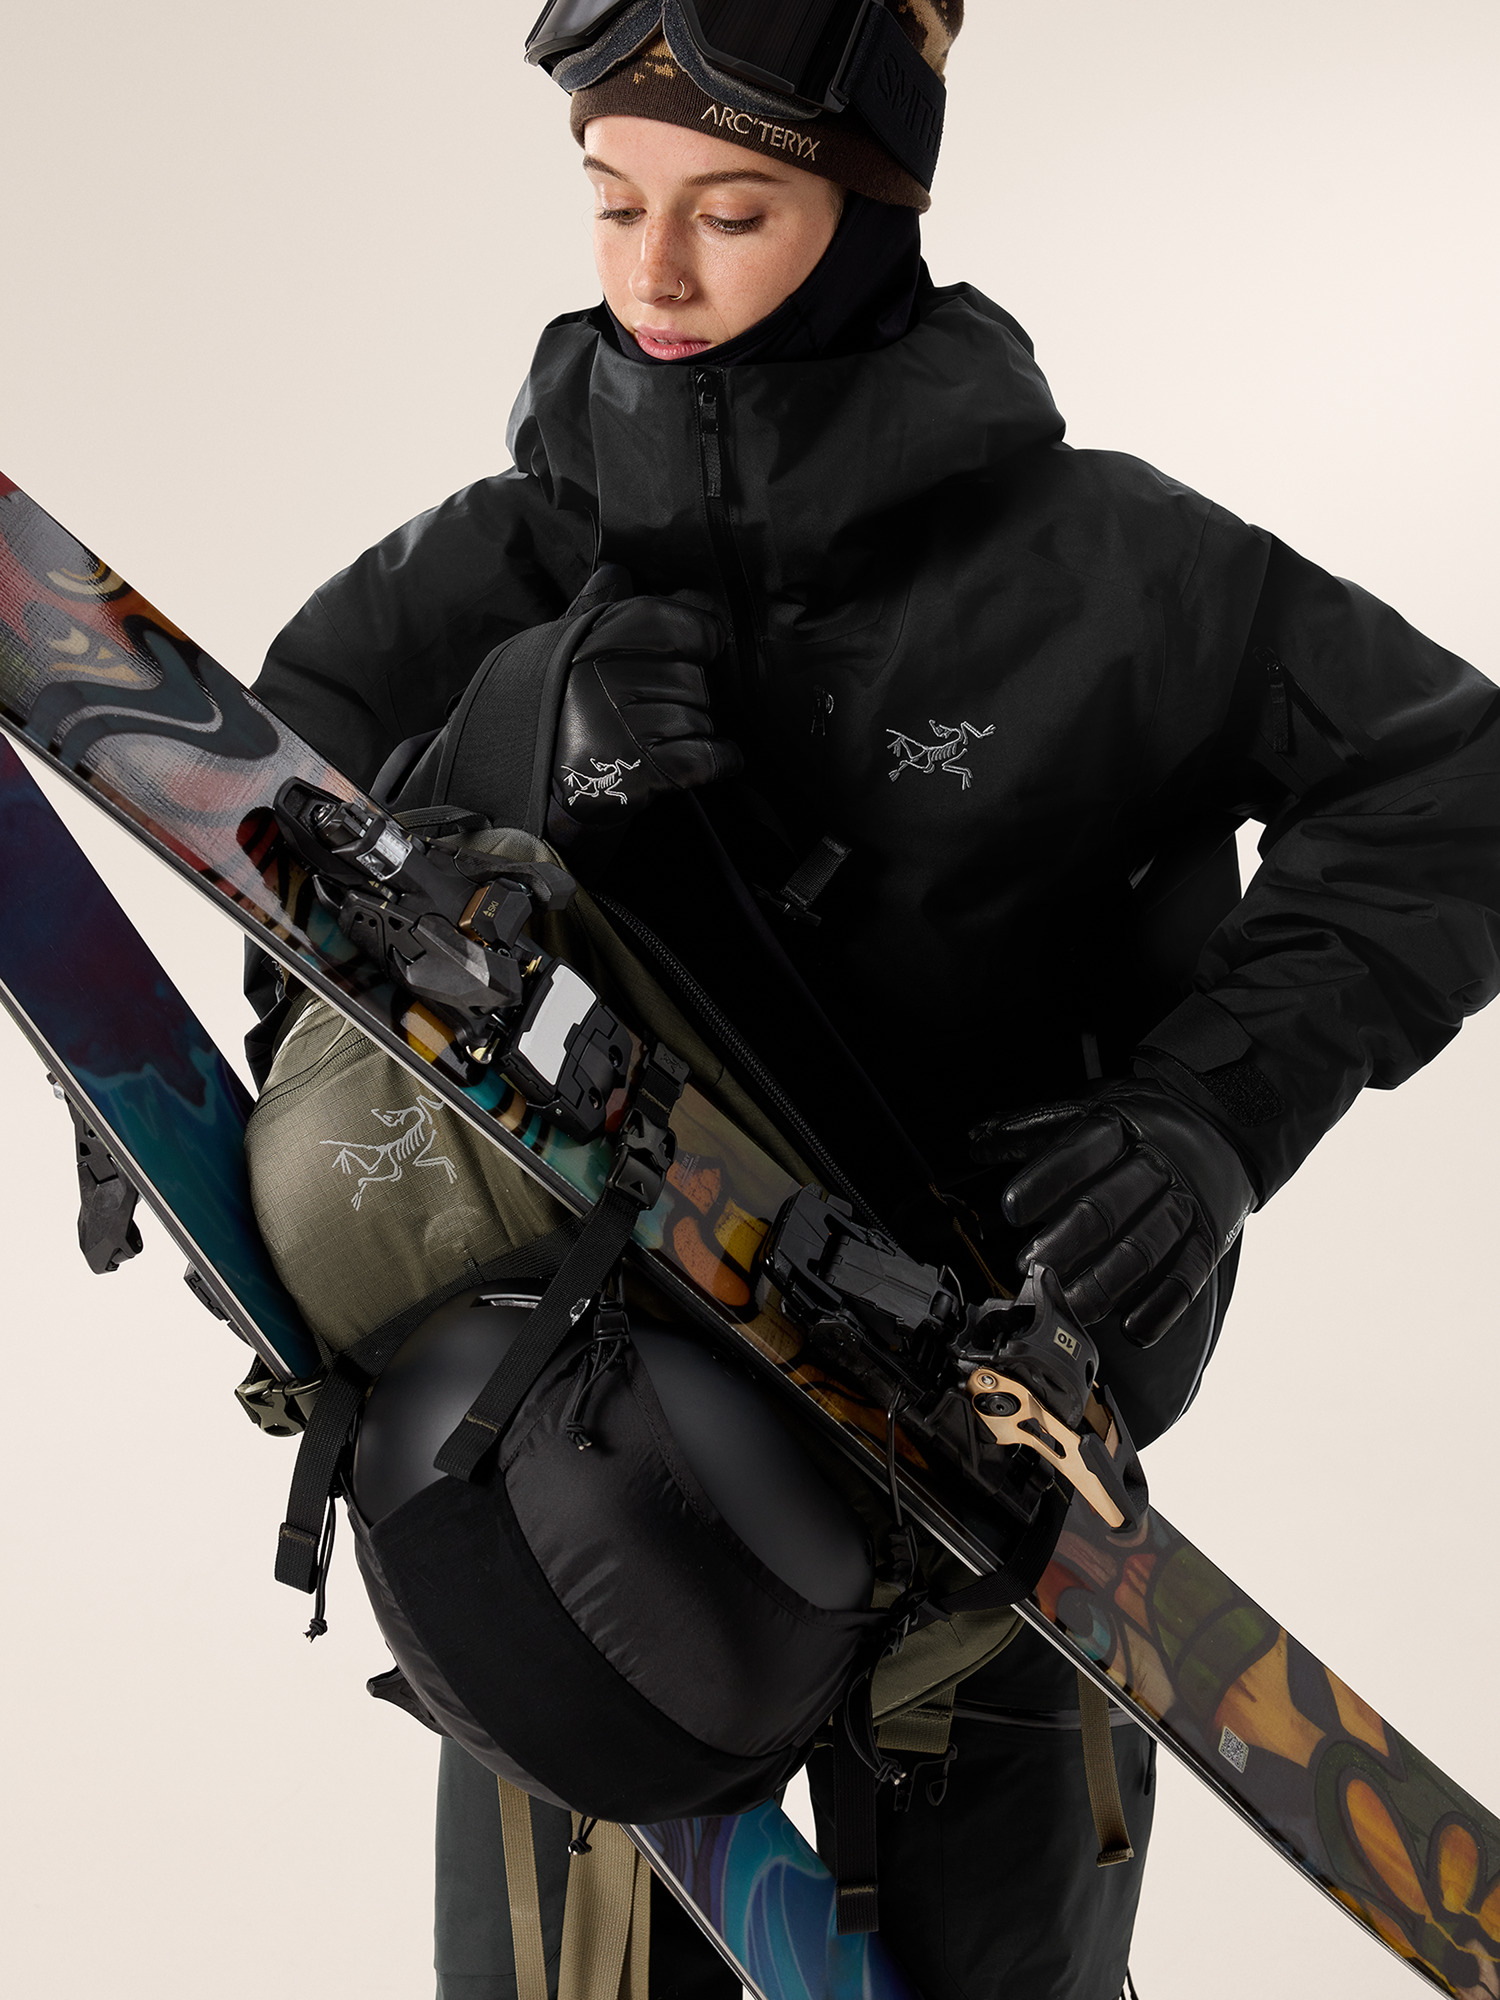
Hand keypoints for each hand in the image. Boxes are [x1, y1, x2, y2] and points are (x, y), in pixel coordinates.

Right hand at [547, 580, 735, 850]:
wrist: (535, 783)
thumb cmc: (561, 710)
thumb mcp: (569, 649)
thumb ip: (598, 608)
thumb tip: (615, 569)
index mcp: (600, 636)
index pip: (687, 625)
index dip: (699, 639)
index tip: (695, 650)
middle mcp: (610, 674)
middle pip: (696, 678)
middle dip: (687, 695)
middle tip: (654, 710)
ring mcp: (624, 723)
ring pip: (701, 717)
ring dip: (691, 731)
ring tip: (654, 739)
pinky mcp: (640, 769)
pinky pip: (707, 756)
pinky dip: (718, 759)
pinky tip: (702, 759)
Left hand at [969, 1082, 1255, 1346]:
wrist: (1225, 1124)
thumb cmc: (1142, 1123)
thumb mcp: (1092, 1107)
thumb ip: (1035, 1127)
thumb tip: (977, 1141)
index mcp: (1121, 1125)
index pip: (1080, 1151)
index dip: (1043, 1181)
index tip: (1010, 1208)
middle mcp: (1156, 1163)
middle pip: (1109, 1205)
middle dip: (1067, 1240)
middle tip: (1031, 1265)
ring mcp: (1185, 1202)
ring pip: (1144, 1246)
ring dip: (1104, 1282)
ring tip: (1068, 1305)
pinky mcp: (1209, 1236)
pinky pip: (1188, 1276)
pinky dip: (1160, 1306)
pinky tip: (1132, 1328)